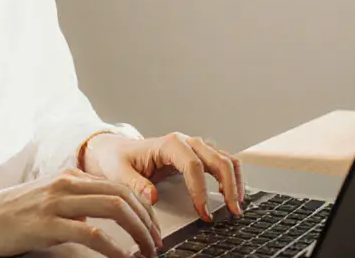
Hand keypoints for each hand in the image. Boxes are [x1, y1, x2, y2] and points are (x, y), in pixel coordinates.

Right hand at [0, 169, 161, 257]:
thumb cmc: (11, 215)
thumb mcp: (47, 199)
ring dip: (137, 232)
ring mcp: (56, 202)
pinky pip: (91, 233)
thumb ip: (74, 201)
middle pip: (122, 195)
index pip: (120, 186)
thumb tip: (101, 218)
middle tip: (156, 244)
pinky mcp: (47, 224)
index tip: (153, 229)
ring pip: (113, 209)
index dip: (143, 209)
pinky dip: (114, 248)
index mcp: (69, 177)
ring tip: (146, 252)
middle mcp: (66, 184)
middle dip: (147, 221)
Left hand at [83, 132, 244, 219]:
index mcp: (169, 144)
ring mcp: (194, 147)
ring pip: (225, 158)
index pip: (193, 165)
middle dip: (228, 186)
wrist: (118, 149)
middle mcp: (186, 142)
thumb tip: (153, 197)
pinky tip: (229, 194)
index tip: (203, 211)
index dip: (200, 190)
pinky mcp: (198, 155)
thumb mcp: (119, 172)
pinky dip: (231, 176)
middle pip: (217, 159)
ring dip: (235, 181)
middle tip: (231, 210)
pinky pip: (222, 162)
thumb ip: (136, 185)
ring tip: (236, 204)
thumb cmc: (119, 159)